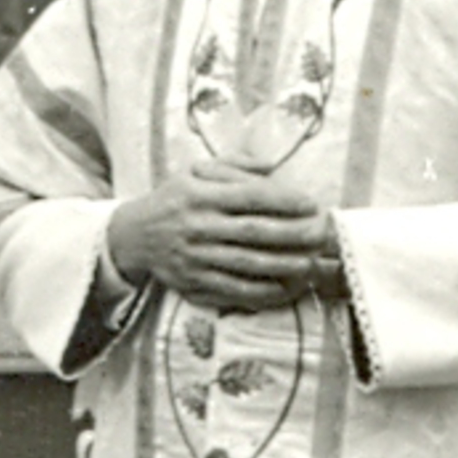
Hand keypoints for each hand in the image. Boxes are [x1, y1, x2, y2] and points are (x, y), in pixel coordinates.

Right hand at [105, 162, 334, 312]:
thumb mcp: (196, 171)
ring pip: (247, 264)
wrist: (134, 235)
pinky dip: (264, 292)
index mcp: (200, 194)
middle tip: (322, 236)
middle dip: (293, 234)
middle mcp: (197, 226)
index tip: (311, 205)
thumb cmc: (176, 199)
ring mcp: (195, 257)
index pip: (250, 196)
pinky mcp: (194, 283)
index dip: (284, 201)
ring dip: (284, 266)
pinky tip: (287, 288)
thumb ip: (236, 166)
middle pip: (254, 232)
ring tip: (312, 264)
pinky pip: (234, 291)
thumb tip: (273, 165)